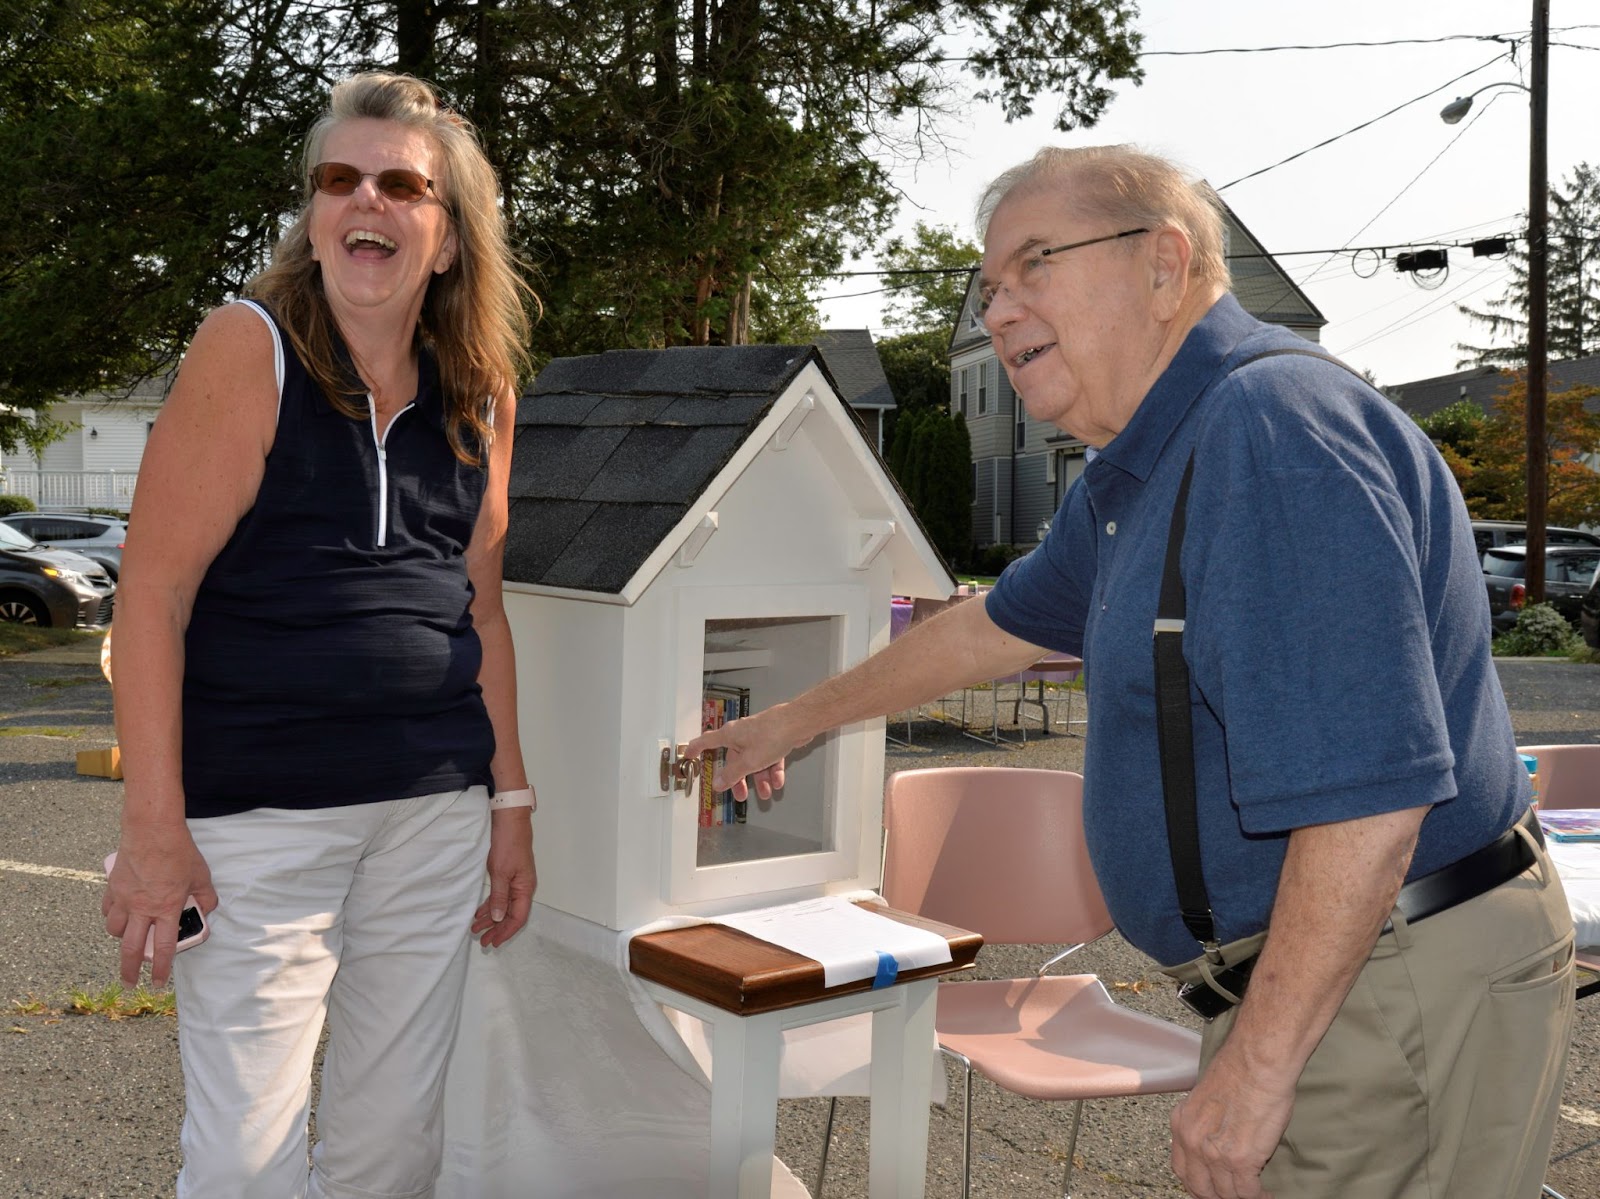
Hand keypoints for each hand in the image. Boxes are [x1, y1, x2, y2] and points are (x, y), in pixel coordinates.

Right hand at [102, 823, 215, 989]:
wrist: (152, 830)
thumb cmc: (179, 851)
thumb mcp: (201, 875)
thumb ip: (206, 896)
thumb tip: (207, 909)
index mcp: (166, 908)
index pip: (165, 947)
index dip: (162, 969)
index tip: (158, 983)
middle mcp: (142, 908)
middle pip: (131, 949)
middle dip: (129, 970)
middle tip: (129, 982)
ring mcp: (124, 899)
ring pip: (115, 930)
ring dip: (122, 939)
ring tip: (129, 940)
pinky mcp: (113, 887)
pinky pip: (108, 910)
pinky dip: (112, 917)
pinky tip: (118, 915)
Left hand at [472, 808, 534, 947]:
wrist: (509, 820)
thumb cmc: (508, 844)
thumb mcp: (501, 872)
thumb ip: (499, 897)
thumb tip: (498, 918)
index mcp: (525, 889)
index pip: (518, 918)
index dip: (505, 932)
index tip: (493, 942)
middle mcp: (523, 888)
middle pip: (511, 915)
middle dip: (497, 929)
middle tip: (483, 941)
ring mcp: (516, 881)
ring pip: (504, 906)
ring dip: (492, 918)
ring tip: (476, 929)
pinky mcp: (508, 875)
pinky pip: (500, 896)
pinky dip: (491, 905)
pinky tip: (480, 912)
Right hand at [683, 707, 793, 801]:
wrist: (798, 723)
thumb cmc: (772, 735)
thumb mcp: (749, 762)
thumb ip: (732, 774)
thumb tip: (717, 783)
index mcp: (730, 735)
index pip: (706, 741)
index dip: (695, 749)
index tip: (688, 755)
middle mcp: (741, 734)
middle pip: (734, 760)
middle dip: (738, 779)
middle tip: (740, 795)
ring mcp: (757, 736)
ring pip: (754, 761)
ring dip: (759, 779)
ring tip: (765, 794)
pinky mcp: (773, 738)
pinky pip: (768, 758)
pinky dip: (772, 771)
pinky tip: (778, 783)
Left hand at [1169, 1040, 1292, 1198]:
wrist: (1257, 1063)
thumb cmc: (1239, 1070)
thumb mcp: (1205, 1097)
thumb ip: (1204, 1123)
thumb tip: (1216, 1140)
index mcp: (1182, 1123)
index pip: (1182, 1170)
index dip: (1197, 1185)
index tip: (1210, 1189)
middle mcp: (1192, 1141)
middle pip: (1200, 1188)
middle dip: (1216, 1196)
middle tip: (1232, 1195)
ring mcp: (1215, 1153)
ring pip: (1226, 1194)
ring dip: (1241, 1197)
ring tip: (1255, 1194)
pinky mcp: (1241, 1160)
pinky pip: (1248, 1192)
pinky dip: (1259, 1196)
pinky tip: (1267, 1194)